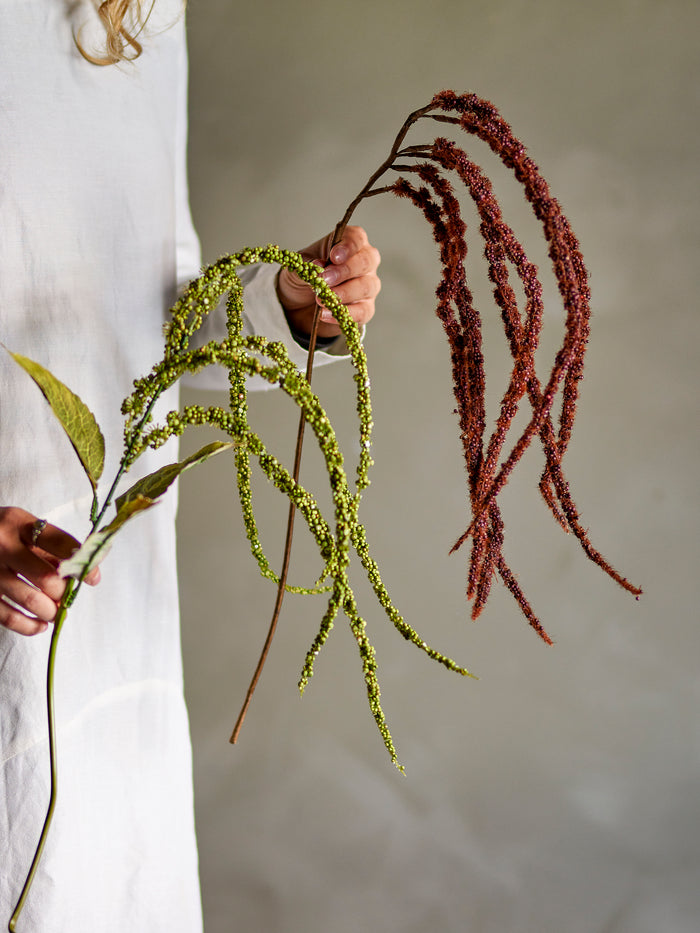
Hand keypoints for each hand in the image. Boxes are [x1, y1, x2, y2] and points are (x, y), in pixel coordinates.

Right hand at [0, 507, 99, 635]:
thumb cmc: (1, 534)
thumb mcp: (23, 529)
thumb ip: (52, 548)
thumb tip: (88, 573)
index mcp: (18, 522)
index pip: (60, 543)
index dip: (82, 563)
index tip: (93, 578)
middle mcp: (3, 545)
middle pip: (47, 577)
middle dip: (64, 593)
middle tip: (67, 598)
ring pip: (31, 600)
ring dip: (51, 612)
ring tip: (56, 613)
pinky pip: (9, 617)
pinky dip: (29, 626)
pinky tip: (40, 625)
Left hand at [277, 225, 380, 340]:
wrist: (299, 304)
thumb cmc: (305, 277)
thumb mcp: (299, 267)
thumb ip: (308, 264)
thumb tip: (318, 265)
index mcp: (349, 244)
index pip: (356, 239)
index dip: (348, 247)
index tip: (334, 257)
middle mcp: (364, 263)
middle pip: (365, 262)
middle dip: (344, 271)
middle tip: (325, 280)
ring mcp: (368, 286)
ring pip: (366, 287)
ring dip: (344, 293)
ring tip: (321, 299)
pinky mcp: (365, 308)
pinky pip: (363, 311)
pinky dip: (344, 313)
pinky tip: (326, 314)